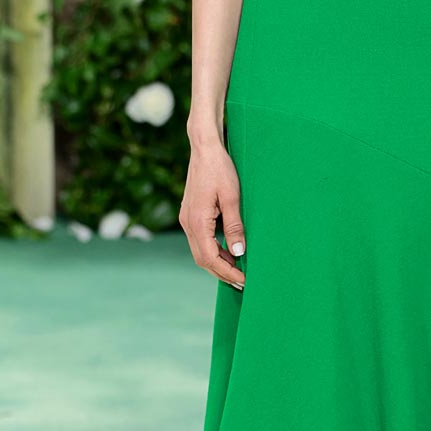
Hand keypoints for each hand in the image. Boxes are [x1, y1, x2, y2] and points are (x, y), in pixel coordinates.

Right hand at [180, 140, 245, 288]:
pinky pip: (200, 240)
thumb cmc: (220, 169)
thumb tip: (238, 253)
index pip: (210, 258)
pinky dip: (213, 250)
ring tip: (238, 269)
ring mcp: (187, 219)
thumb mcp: (232, 197)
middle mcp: (188, 223)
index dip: (227, 272)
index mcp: (197, 221)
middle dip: (222, 272)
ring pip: (200, 251)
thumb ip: (234, 226)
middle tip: (243, 281)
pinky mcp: (190, 215)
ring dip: (218, 262)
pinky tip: (228, 251)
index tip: (243, 280)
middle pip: (202, 259)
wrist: (204, 148)